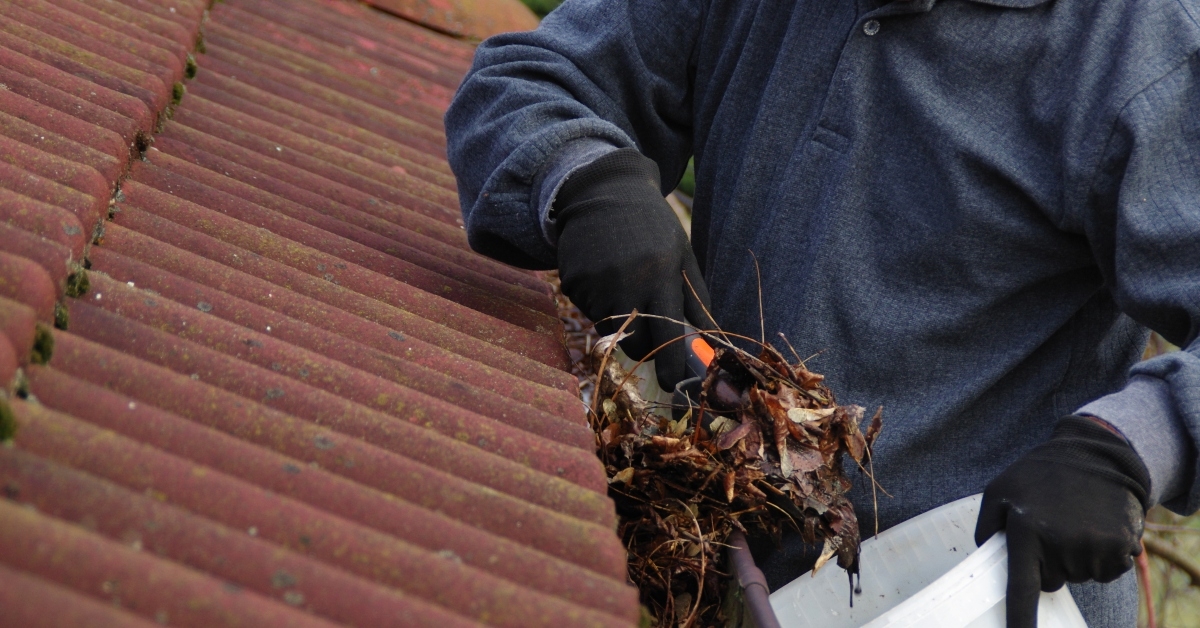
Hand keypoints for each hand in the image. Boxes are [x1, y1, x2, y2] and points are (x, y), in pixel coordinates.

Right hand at [554, 148, 712, 390]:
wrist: (603, 191)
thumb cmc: (652, 226)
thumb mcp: (682, 255)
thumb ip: (696, 299)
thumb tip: (711, 340)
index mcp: (659, 274)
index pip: (667, 334)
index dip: (671, 365)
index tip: (674, 386)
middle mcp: (625, 281)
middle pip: (634, 343)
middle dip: (644, 346)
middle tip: (649, 329)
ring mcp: (595, 283)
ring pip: (610, 329)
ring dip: (621, 321)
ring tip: (626, 285)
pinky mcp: (572, 281)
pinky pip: (588, 311)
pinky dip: (598, 304)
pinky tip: (604, 275)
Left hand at [974, 415, 1150, 627]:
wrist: (1097, 454)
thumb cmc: (1040, 474)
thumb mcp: (1000, 489)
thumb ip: (986, 526)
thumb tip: (984, 559)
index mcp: (1026, 530)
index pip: (1021, 587)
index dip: (1019, 620)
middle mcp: (1061, 543)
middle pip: (1051, 582)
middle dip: (1048, 562)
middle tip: (1052, 525)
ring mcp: (1094, 546)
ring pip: (1078, 576)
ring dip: (1075, 555)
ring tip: (1075, 519)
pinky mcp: (1121, 547)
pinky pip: (1105, 571)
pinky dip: (1101, 555)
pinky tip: (1096, 525)